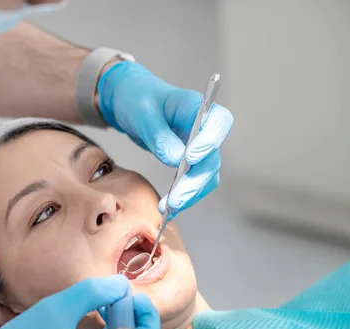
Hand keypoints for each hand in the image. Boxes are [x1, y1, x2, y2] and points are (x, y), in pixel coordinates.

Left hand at [97, 62, 233, 217]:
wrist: (130, 102)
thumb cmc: (137, 99)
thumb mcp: (142, 114)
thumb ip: (159, 135)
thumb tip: (176, 160)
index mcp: (195, 106)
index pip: (219, 122)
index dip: (209, 141)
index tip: (190, 158)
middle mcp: (203, 127)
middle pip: (212, 156)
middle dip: (195, 180)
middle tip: (175, 199)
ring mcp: (199, 145)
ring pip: (206, 174)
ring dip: (190, 193)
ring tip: (169, 207)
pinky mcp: (191, 161)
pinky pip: (195, 181)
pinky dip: (185, 195)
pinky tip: (169, 207)